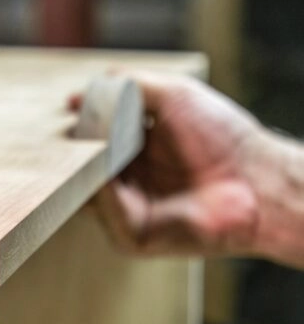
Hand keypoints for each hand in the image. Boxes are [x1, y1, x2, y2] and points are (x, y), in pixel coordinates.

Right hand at [73, 71, 271, 257]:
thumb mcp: (173, 95)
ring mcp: (127, 210)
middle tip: (67, 132)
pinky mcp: (131, 236)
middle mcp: (129, 181)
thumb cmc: (223, 138)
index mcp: (136, 150)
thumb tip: (77, 96)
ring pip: (85, 191)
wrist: (257, 181)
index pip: (92, 139)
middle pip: (82, 167)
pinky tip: (108, 175)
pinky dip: (103, 193)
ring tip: (88, 149)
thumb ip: (127, 87)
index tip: (69, 108)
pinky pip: (104, 213)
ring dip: (83, 170)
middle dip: (73, 150)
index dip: (81, 124)